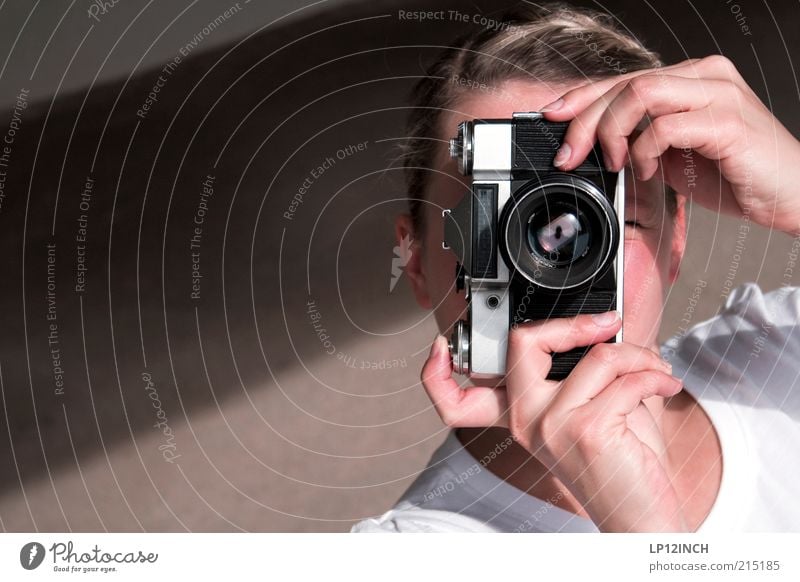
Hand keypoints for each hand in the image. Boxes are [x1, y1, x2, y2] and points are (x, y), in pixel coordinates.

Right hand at [421, 312, 686, 531]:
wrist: (643, 515)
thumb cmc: (621, 463)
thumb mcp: (589, 410)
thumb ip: (580, 372)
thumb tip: (598, 327)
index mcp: (518, 415)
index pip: (463, 389)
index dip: (437, 370)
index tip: (447, 345)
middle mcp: (526, 420)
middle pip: (523, 342)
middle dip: (574, 323)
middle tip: (608, 323)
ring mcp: (552, 425)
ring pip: (597, 356)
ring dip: (640, 355)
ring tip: (655, 368)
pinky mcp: (587, 429)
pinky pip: (627, 379)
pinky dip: (656, 376)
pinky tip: (665, 385)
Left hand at [541, 55, 799, 235]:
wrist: (789, 194)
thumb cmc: (735, 175)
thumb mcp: (672, 157)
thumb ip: (638, 144)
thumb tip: (592, 150)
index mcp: (689, 79)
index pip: (623, 79)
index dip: (581, 97)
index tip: (551, 118)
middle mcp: (703, 76)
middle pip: (625, 83)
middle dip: (584, 119)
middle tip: (568, 154)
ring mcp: (718, 93)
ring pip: (641, 93)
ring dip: (612, 131)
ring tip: (612, 162)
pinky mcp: (727, 120)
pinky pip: (666, 126)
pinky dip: (644, 151)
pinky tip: (645, 171)